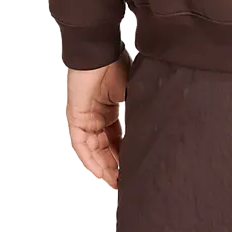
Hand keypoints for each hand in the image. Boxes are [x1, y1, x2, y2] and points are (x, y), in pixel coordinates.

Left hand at [66, 49, 130, 189]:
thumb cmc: (117, 64)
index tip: (135, 169)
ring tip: (118, 181)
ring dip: (105, 167)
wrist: (101, 50)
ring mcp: (85, 119)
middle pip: (105, 149)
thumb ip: (138, 110)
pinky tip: (102, 172)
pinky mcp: (76, 119)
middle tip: (127, 182)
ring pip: (94, 151)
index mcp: (109, 111)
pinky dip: (92, 160)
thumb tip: (154, 126)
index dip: (125, 156)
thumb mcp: (133, 92)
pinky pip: (82, 146)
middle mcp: (96, 118)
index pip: (118, 140)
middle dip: (116, 167)